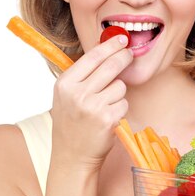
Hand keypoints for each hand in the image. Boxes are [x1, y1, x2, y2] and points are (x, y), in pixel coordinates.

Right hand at [51, 34, 132, 168]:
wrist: (72, 156)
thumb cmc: (71, 123)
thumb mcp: (66, 96)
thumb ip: (82, 74)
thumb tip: (105, 49)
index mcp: (65, 84)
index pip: (92, 56)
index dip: (110, 45)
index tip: (121, 39)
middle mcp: (77, 94)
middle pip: (110, 66)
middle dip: (123, 58)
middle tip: (129, 55)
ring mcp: (93, 107)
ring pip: (120, 86)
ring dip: (118, 93)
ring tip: (105, 105)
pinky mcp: (108, 119)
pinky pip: (124, 103)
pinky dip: (120, 108)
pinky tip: (109, 118)